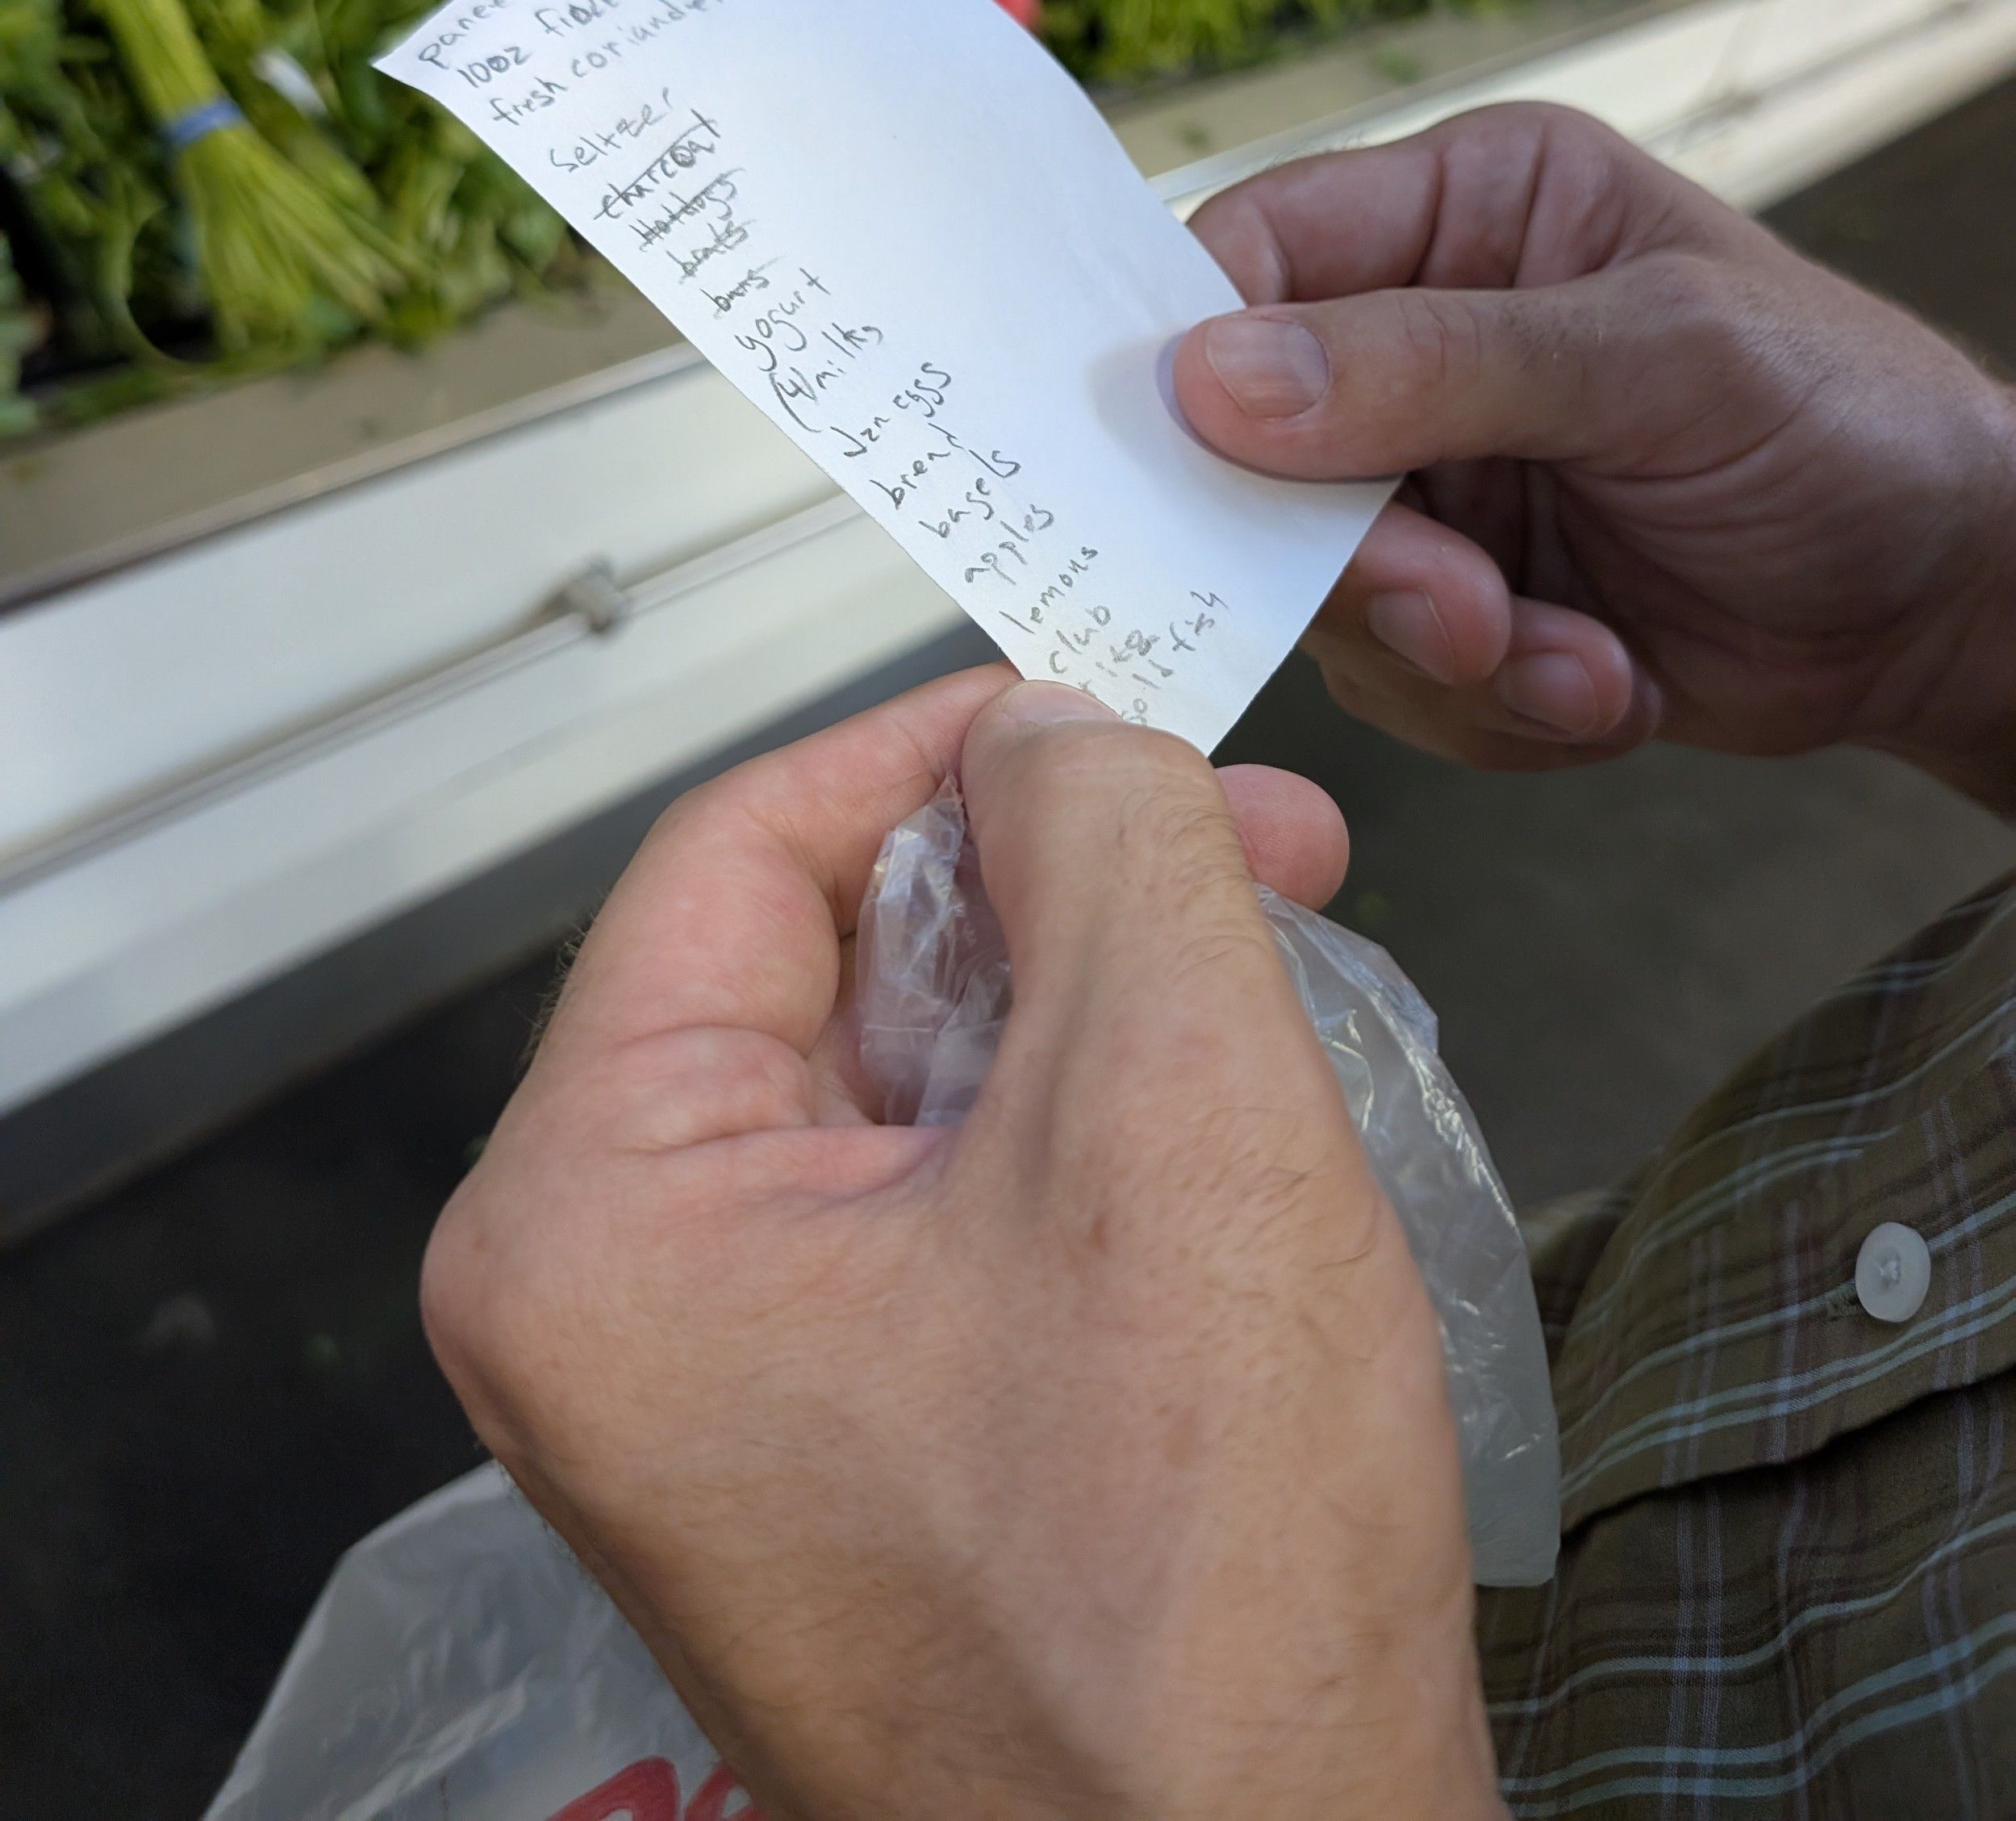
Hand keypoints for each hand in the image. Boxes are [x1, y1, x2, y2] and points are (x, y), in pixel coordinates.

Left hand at [422, 669, 1500, 1820]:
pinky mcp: (838, 1446)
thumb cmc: (1191, 1599)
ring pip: (905, 1079)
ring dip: (1090, 1006)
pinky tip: (1224, 1120)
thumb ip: (1102, 842)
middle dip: (1049, 883)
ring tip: (1271, 977)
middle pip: (824, 963)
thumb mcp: (1170, 1107)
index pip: (736, 854)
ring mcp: (721, 1393)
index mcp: (591, 1219)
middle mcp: (613, 1307)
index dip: (936, 748)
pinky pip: (939, 1207)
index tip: (1098, 710)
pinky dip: (1082, 1133)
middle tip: (1245, 842)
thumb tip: (1051, 732)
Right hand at [1173, 103, 2015, 809]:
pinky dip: (1496, 709)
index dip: (1197, 357)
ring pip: (1314, 588)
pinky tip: (1611, 688)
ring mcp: (1431, 481)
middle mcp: (1420, 339)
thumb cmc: (1843, 419)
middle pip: (1253, 450)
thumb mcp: (1656, 359)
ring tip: (1586, 662)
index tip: (1198, 464)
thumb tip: (1208, 382)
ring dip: (1448, 653)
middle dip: (1357, 558)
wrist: (1945, 604)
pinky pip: (1392, 681)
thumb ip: (1436, 364)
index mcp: (1463, 211)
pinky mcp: (1456, 604)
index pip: (1252, 255)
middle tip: (1467, 611)